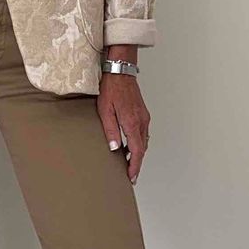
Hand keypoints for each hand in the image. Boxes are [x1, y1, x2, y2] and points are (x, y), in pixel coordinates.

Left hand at [97, 63, 149, 183]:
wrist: (121, 72)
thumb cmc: (111, 89)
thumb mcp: (105, 111)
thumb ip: (110, 130)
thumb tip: (114, 148)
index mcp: (132, 123)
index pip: (137, 151)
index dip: (135, 166)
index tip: (132, 176)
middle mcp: (141, 122)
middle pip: (142, 149)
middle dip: (137, 163)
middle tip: (131, 175)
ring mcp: (144, 117)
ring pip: (144, 141)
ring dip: (138, 154)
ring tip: (130, 163)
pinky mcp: (143, 114)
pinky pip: (143, 133)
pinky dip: (139, 143)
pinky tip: (131, 145)